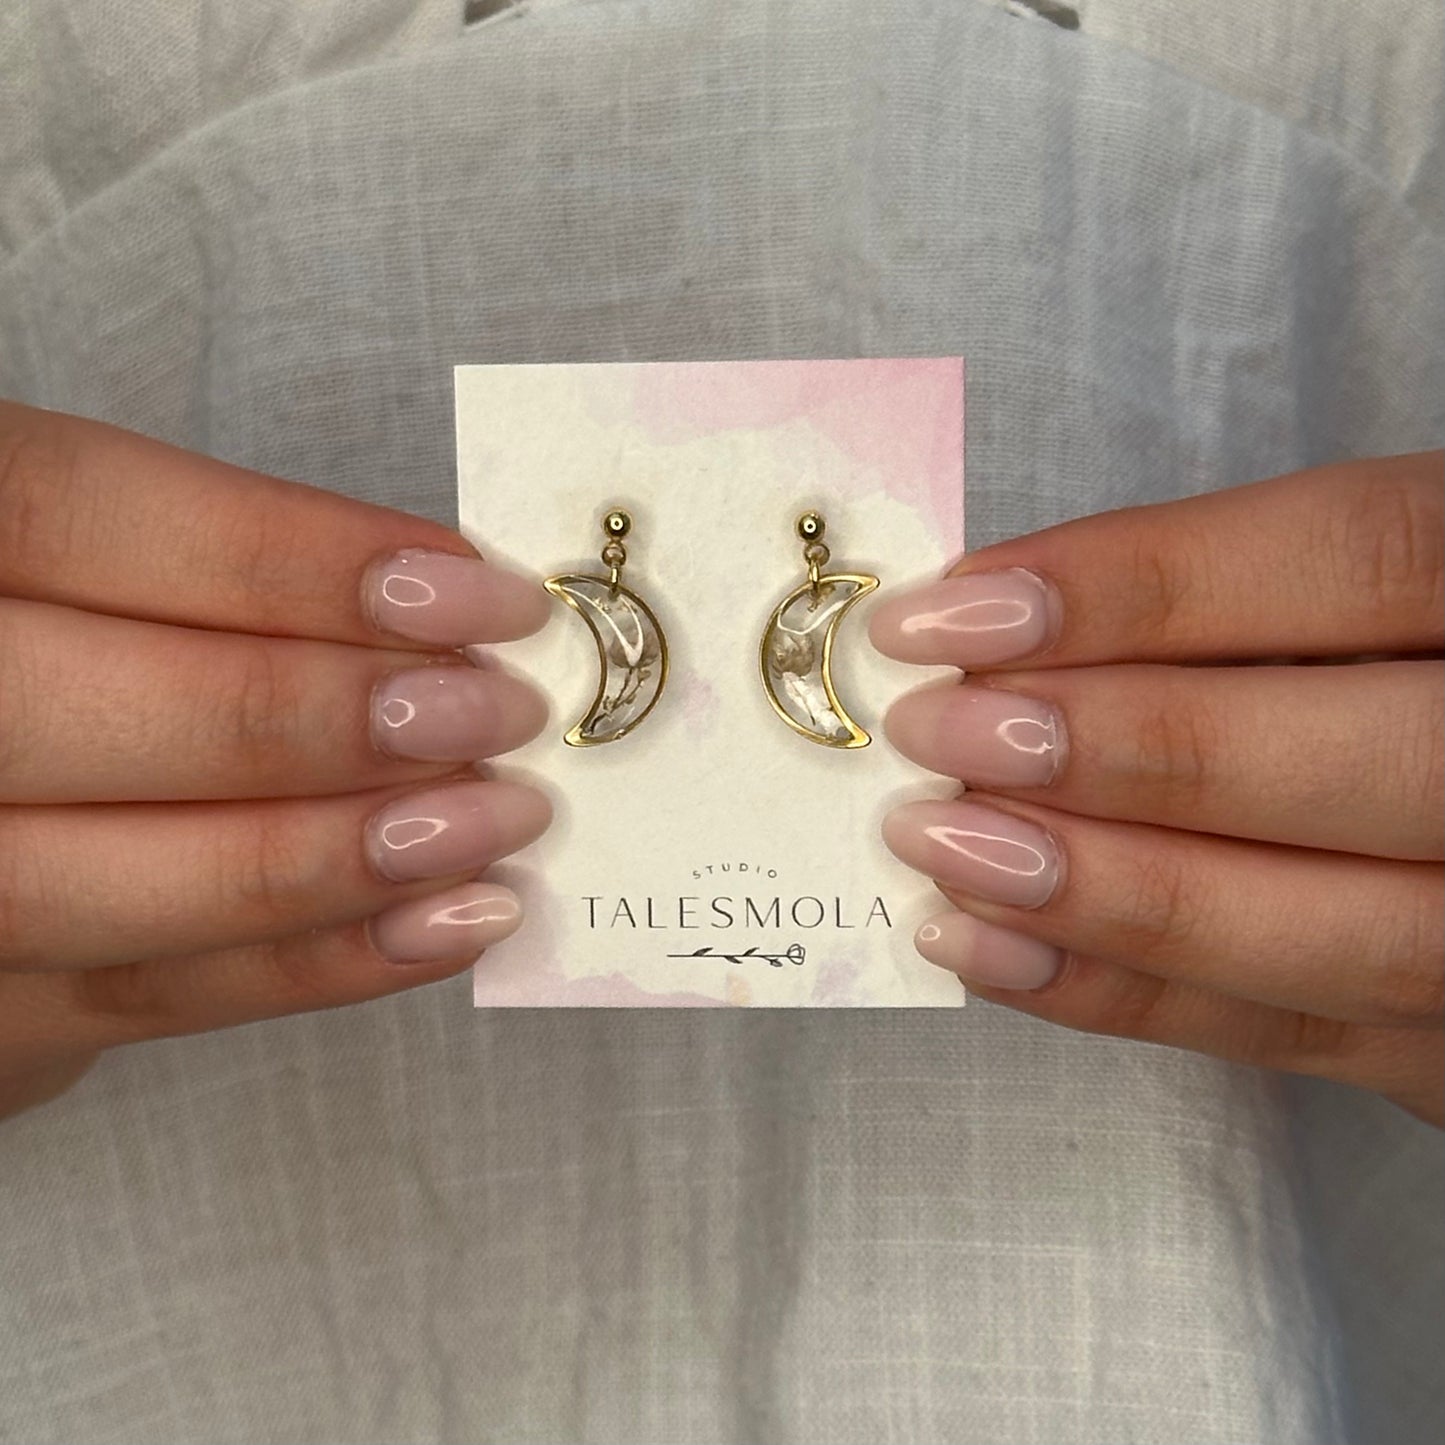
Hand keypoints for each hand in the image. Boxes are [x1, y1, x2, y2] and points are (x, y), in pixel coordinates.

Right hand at [0, 403, 551, 1118]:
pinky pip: (151, 995)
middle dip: (323, 715)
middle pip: (90, 713)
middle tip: (499, 712)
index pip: (68, 517)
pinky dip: (318, 961)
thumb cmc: (56, 653)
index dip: (283, 554)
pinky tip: (448, 922)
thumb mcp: (94, 570)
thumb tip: (450, 604)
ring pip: (115, 882)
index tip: (474, 591)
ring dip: (336, 855)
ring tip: (494, 822)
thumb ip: (223, 577)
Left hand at [870, 452, 1443, 1125]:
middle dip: (1117, 747)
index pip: (1356, 559)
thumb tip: (992, 625)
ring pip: (1322, 931)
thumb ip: (1226, 594)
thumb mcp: (1363, 591)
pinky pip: (1284, 1036)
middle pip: (1349, 761)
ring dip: (1099, 891)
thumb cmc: (1398, 669)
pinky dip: (1119, 993)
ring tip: (937, 846)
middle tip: (934, 732)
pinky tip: (987, 949)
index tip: (953, 613)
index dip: (1144, 583)